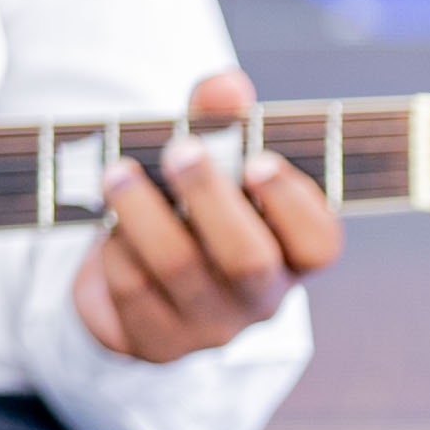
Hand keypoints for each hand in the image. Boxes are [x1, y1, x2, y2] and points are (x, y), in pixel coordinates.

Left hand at [73, 70, 340, 362]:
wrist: (135, 281)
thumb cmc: (186, 209)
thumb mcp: (206, 159)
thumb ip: (218, 121)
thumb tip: (228, 86)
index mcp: (290, 252)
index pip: (319, 243)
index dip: (293, 205)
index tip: (258, 161)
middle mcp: (260, 297)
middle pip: (249, 262)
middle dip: (210, 198)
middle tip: (179, 149)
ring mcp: (210, 326)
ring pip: (180, 270)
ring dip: (143, 211)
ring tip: (117, 171)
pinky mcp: (158, 343)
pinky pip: (133, 289)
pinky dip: (116, 245)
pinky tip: (110, 225)